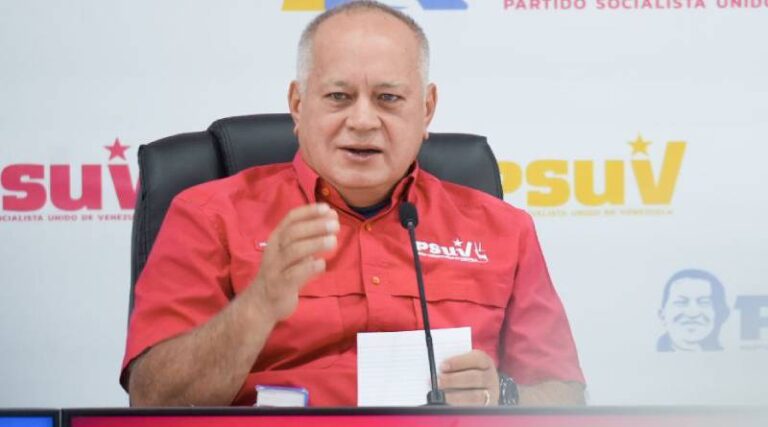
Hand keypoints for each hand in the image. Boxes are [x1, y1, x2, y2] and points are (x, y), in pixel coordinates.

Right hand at [248, 203, 338, 321]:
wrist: (261, 303)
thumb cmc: (282, 274)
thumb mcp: (292, 253)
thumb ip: (309, 240)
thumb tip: (332, 221)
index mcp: (277, 239)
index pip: (291, 219)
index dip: (309, 212)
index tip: (327, 208)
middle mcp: (274, 250)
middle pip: (293, 233)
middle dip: (315, 226)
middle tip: (335, 224)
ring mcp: (275, 268)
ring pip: (293, 251)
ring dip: (315, 243)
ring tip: (333, 241)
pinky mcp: (280, 286)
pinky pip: (294, 274)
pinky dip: (309, 267)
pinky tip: (322, 264)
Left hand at [439, 350, 499, 405]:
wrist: (482, 388)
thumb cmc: (467, 371)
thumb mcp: (464, 363)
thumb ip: (453, 365)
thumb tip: (438, 369)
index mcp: (485, 361)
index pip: (476, 359)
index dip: (458, 362)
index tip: (443, 366)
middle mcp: (490, 377)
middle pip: (474, 378)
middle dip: (454, 379)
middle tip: (439, 380)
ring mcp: (491, 394)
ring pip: (474, 396)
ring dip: (454, 395)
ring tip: (440, 392)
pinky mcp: (486, 408)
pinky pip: (472, 408)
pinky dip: (458, 405)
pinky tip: (447, 402)